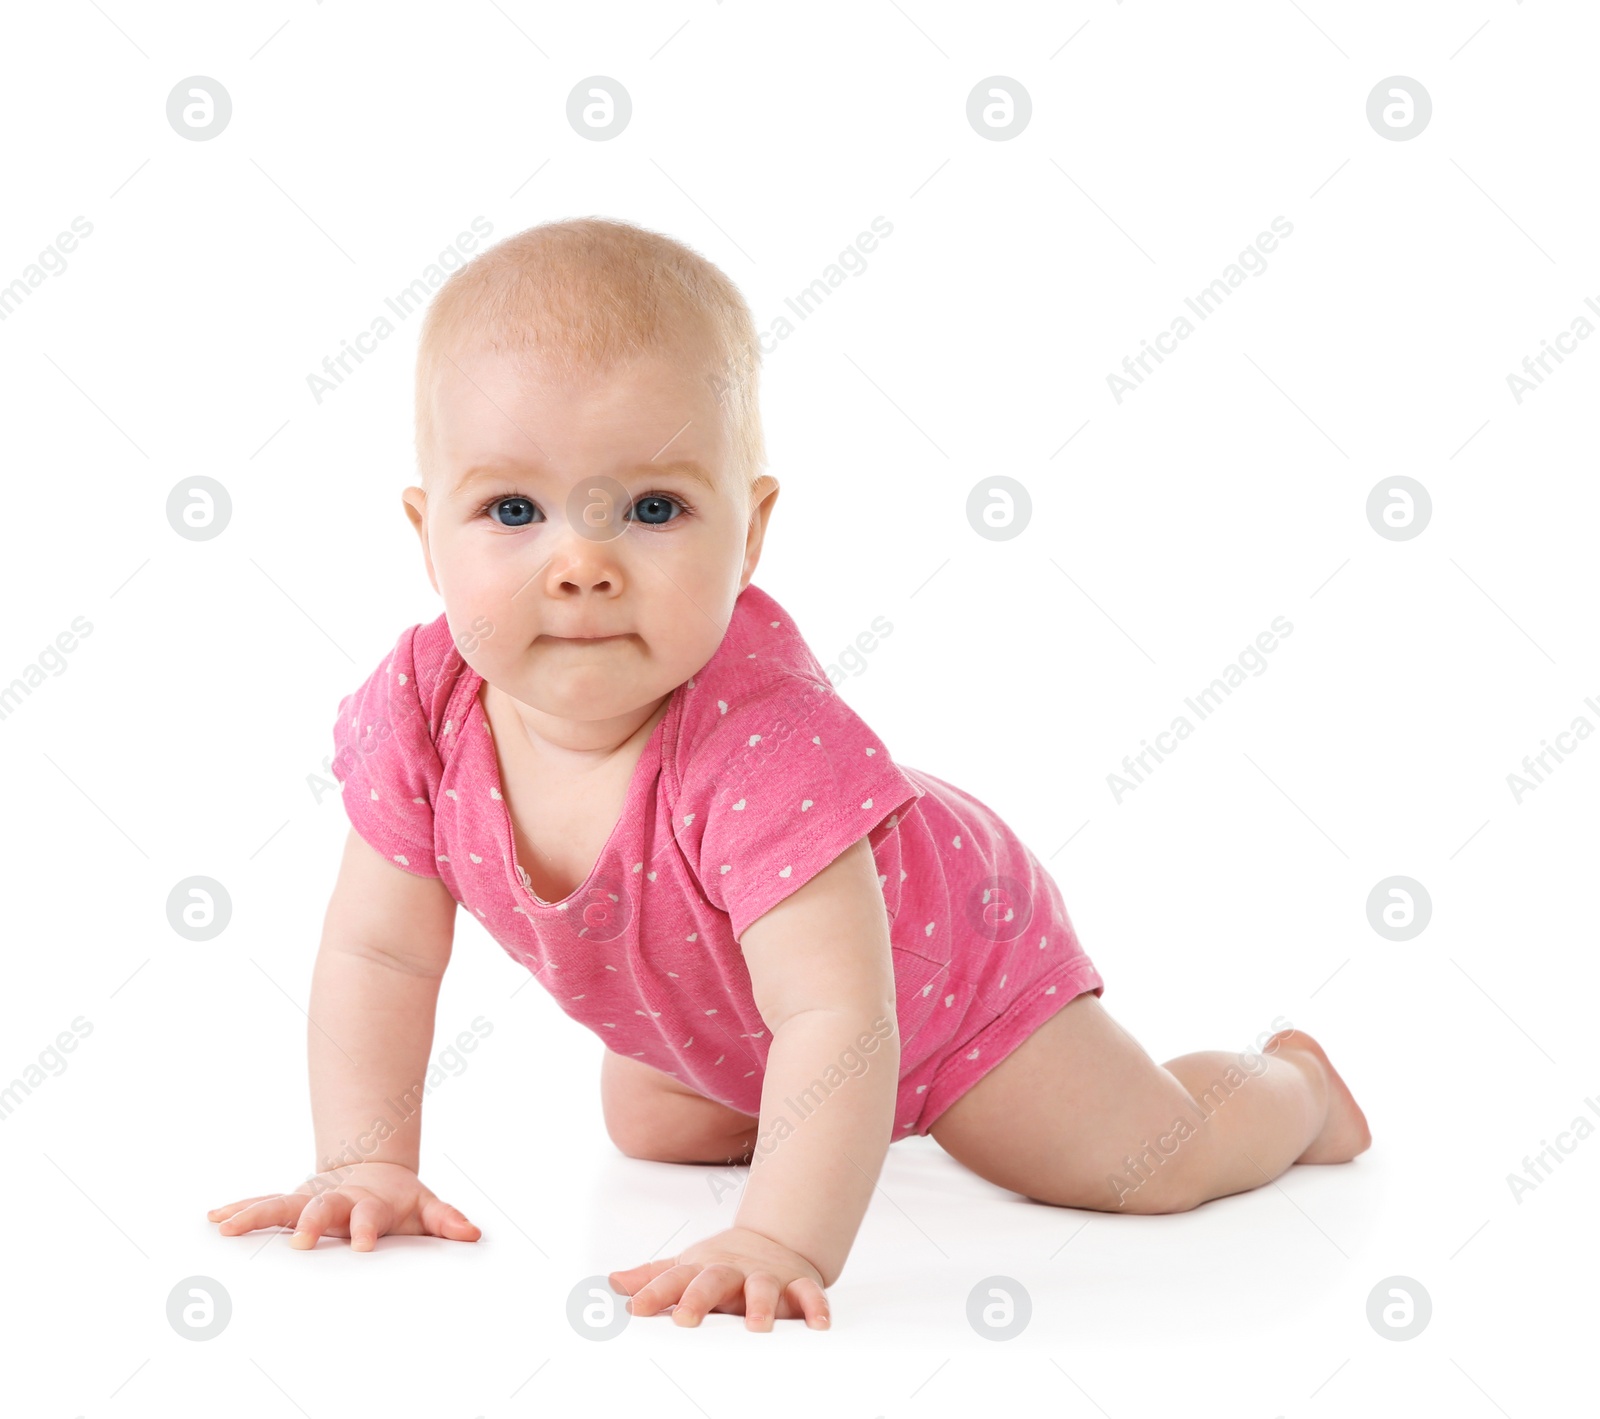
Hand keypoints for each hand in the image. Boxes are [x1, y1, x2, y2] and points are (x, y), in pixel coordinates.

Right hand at [207, 1162, 481, 1251]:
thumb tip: (472, 1233)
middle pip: (322, 1208)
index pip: (370, 1216)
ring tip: (226, 1227)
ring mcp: (310, 1200)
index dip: (368, 1228)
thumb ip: (446, 1220)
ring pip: (281, 1205)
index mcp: (369, 1204)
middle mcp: (336, 1200)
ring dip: (256, 1215)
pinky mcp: (291, 1204)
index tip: (364, 1245)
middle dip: (311, 1222)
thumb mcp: (425, 1208)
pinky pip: (262, 1206)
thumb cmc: (399, 1201)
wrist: (372, 1172)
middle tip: (300, 1242)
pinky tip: (214, 1218)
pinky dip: (240, 1210)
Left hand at [609, 1226, 830, 1330]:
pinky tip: (819, 1325)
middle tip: (685, 1319)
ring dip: (760, 1305)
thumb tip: (612, 1282)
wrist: (774, 1242)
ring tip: (757, 1328)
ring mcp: (766, 1277)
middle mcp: (733, 1271)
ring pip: (763, 1287)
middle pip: (714, 1279)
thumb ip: (653, 1276)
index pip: (674, 1279)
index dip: (654, 1293)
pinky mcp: (797, 1284)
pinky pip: (810, 1293)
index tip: (636, 1309)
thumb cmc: (722, 1264)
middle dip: (699, 1297)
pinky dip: (816, 1306)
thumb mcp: (687, 1266)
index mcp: (702, 1269)